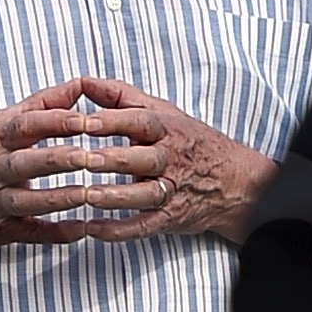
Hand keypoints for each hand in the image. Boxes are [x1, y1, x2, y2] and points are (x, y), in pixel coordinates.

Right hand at [0, 77, 144, 251]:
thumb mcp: (1, 123)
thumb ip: (43, 105)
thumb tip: (81, 84)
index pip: (26, 125)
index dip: (56, 122)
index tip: (86, 120)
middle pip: (26, 162)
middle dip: (58, 159)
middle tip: (88, 157)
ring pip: (28, 200)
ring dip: (57, 198)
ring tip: (87, 194)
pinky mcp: (1, 229)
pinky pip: (30, 233)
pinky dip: (56, 233)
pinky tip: (81, 230)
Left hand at [0, 77, 274, 252]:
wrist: (235, 183)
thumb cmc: (191, 142)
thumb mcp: (163, 111)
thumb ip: (122, 97)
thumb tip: (83, 81)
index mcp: (168, 127)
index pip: (138, 121)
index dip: (110, 121)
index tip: (81, 122)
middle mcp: (172, 158)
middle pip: (140, 158)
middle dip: (109, 160)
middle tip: (76, 160)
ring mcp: (173, 190)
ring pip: (141, 195)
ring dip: (110, 197)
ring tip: (81, 196)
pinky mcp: (171, 218)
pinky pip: (143, 226)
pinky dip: (118, 230)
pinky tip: (91, 229)